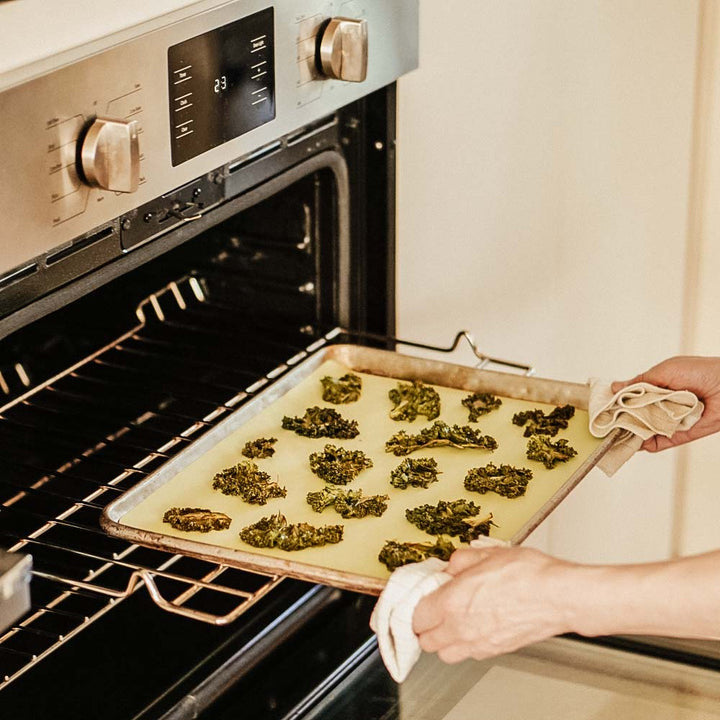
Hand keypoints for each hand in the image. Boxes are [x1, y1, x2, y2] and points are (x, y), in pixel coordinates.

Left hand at [412, 546, 571, 663]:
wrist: (558, 596)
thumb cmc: (527, 574)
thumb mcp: (487, 554)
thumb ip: (460, 560)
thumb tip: (451, 566)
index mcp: (451, 603)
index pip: (416, 617)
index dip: (418, 606)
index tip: (425, 596)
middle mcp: (461, 629)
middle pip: (426, 641)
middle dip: (426, 626)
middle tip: (434, 609)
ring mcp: (479, 644)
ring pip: (445, 654)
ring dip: (443, 640)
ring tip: (451, 621)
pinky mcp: (496, 651)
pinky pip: (469, 654)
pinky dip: (465, 645)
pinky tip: (474, 626)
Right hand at [611, 356, 719, 450]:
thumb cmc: (700, 372)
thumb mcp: (664, 371)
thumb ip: (639, 382)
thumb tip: (615, 388)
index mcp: (657, 386)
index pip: (630, 397)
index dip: (616, 402)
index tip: (601, 408)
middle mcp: (662, 404)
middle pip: (635, 415)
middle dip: (621, 420)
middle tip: (606, 425)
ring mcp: (670, 420)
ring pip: (645, 430)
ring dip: (632, 433)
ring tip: (617, 436)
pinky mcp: (681, 434)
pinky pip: (661, 442)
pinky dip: (648, 445)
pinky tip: (637, 444)